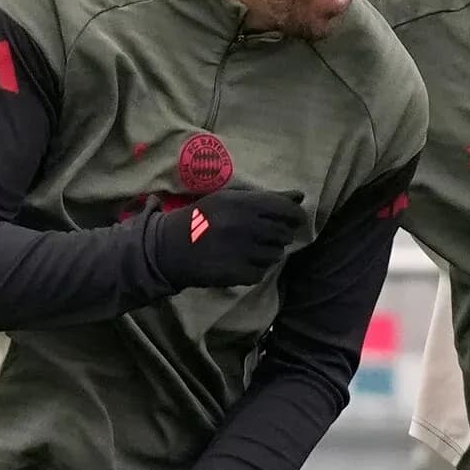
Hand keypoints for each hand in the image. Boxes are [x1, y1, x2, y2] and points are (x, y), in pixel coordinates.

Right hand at [159, 188, 305, 289]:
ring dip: (268, 254)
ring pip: (275, 255)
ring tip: (251, 250)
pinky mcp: (235, 273)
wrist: (169, 247)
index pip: (285, 209)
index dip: (295, 216)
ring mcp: (240, 251)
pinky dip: (255, 270)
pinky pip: (261, 273)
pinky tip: (241, 263)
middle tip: (266, 236)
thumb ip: (267, 198)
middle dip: (280, 236)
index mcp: (242, 202)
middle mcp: (243, 225)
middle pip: (284, 234)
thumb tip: (301, 195)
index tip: (295, 220)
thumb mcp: (231, 199)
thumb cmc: (203, 218)